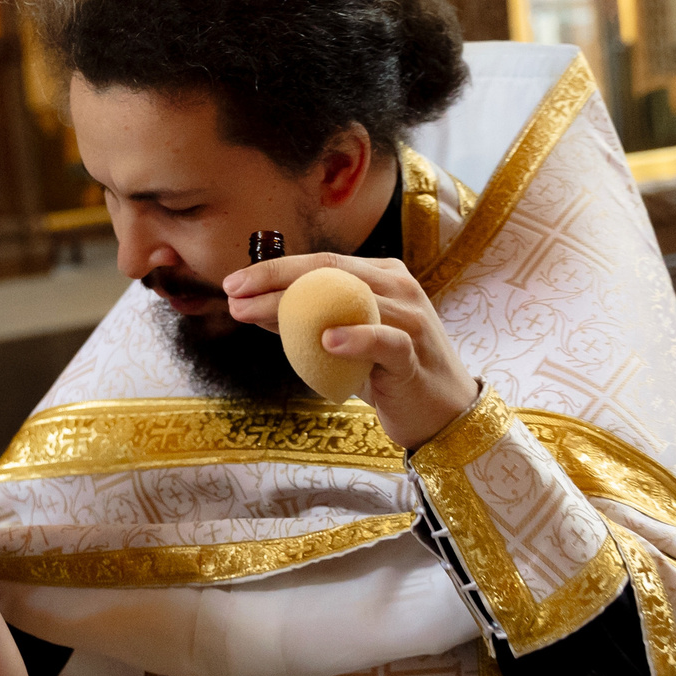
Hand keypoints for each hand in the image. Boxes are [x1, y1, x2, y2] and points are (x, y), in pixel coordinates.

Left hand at [222, 253, 477, 448]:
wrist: (442, 413)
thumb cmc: (389, 375)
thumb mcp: (344, 343)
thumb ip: (308, 323)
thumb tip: (255, 308)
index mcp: (381, 276)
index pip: (321, 262)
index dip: (274, 269)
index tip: (233, 283)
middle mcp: (398, 286)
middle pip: (330, 271)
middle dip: (274, 279)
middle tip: (233, 292)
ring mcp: (410, 317)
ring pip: (350, 299)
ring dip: (296, 307)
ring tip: (255, 314)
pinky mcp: (415, 354)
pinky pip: (385, 339)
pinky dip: (355, 337)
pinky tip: (325, 340)